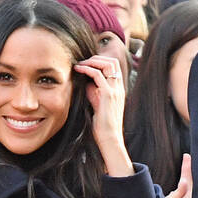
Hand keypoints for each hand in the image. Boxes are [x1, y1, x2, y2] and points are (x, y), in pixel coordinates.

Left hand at [74, 54, 132, 175]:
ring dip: (92, 61)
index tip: (88, 64)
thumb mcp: (97, 104)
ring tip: (80, 64)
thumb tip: (85, 82)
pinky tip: (78, 69)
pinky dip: (87, 68)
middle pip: (113, 61)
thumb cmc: (102, 126)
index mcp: (118, 90)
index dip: (101, 61)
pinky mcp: (107, 94)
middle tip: (83, 62)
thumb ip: (93, 92)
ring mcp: (114, 90)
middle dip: (97, 58)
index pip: (114, 67)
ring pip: (107, 64)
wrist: (110, 139)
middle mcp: (119, 88)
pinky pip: (97, 74)